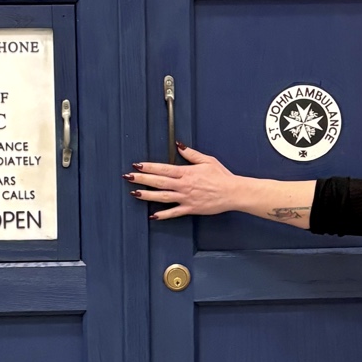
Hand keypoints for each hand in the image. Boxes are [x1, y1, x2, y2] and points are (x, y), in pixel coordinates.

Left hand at [129, 147, 243, 217]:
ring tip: (134, 194)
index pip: (163, 168)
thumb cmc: (221, 176)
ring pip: (162, 197)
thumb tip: (179, 146)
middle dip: (142, 179)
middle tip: (128, 177)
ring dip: (147, 195)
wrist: (232, 192)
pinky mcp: (190, 208)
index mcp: (186, 172)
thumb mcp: (207, 160)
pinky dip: (163, 215)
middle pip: (158, 182)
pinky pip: (174, 213)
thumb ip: (191, 154)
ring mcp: (186, 198)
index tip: (137, 165)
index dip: (148, 167)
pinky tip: (153, 215)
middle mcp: (183, 185)